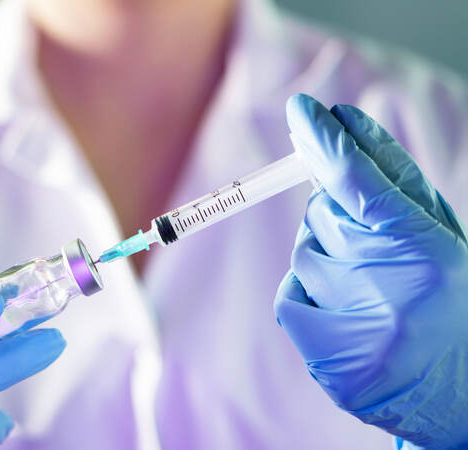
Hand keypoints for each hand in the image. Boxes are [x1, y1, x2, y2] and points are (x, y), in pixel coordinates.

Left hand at [275, 94, 467, 447]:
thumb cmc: (449, 297)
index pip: (361, 183)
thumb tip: (341, 129)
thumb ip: (393, 182)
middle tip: (372, 249)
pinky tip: (344, 313)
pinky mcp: (330, 362)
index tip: (303, 110)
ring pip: (303, 253)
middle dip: (337, 219)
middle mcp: (394, 290)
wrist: (457, 388)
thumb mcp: (439, 232)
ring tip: (369, 290)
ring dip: (325, 259)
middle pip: (322, 215)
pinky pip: (288, 295)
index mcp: (429, 251)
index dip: (327, 143)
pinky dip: (307, 293)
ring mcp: (359, 331)